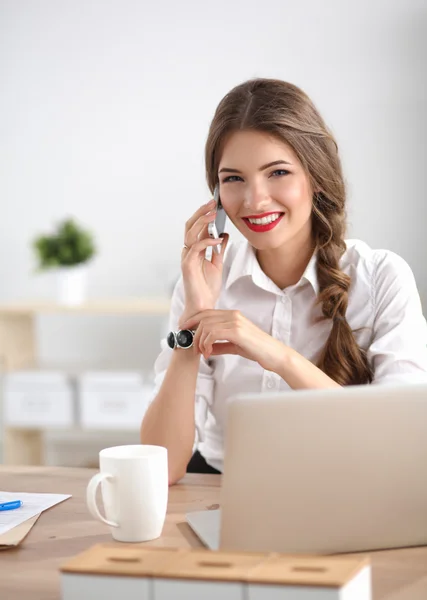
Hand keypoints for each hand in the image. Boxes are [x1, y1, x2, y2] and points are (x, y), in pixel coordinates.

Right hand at [179, 199, 228, 326]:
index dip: (203, 214)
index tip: (215, 204)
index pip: (196, 226)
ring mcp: (187, 258)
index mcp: (194, 250)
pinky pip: (196, 248)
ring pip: (190, 233)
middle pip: (190, 225)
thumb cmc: (207, 288)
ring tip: (214, 214)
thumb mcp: (217, 264)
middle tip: (213, 203)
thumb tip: (224, 234)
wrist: (203, 306)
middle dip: (201, 212)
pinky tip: (217, 238)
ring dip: (202, 222)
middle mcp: (188, 251)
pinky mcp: (188, 266)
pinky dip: (206, 241)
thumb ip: (218, 249)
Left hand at [181, 310, 287, 373]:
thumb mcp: (234, 346)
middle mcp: (233, 315)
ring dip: (200, 341)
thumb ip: (220, 345)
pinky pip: (213, 333)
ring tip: (202, 353)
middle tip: (192, 348)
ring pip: (206, 326)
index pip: (207, 313)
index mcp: (233, 315)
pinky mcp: (237, 331)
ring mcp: (235, 322)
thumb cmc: (257, 350)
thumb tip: (206, 348)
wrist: (273, 355)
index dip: (192, 320)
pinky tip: (208, 353)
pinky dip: (206, 344)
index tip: (183, 330)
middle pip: (203, 318)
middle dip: (193, 333)